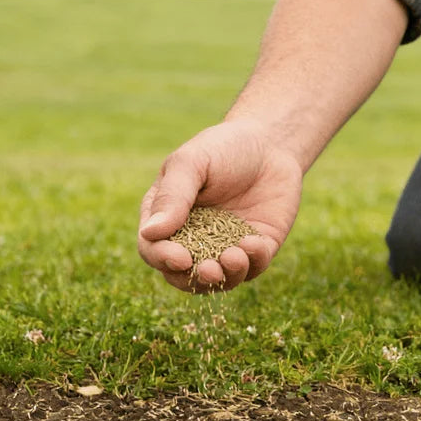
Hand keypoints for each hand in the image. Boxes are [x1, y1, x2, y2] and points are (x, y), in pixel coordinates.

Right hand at [138, 120, 302, 292]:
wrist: (270, 141)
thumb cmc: (222, 147)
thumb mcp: (191, 163)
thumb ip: (172, 196)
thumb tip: (150, 233)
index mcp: (166, 217)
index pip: (153, 248)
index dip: (162, 258)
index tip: (181, 257)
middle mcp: (193, 238)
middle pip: (182, 275)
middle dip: (195, 279)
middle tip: (210, 270)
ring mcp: (225, 246)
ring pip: (220, 279)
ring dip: (227, 275)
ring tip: (235, 256)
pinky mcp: (257, 248)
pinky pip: (253, 268)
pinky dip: (253, 263)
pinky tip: (255, 244)